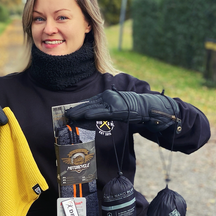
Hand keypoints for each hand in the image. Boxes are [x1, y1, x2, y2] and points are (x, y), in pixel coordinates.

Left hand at [66, 89, 180, 132]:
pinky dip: (94, 113)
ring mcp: (112, 103)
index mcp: (106, 98)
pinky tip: (84, 115)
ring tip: (70, 116)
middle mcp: (108, 99)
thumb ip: (107, 110)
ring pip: (93, 108)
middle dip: (76, 111)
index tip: (68, 113)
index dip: (79, 108)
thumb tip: (93, 115)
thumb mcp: (118, 109)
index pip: (90, 104)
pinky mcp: (117, 109)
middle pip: (89, 105)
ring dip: (81, 112)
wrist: (149, 107)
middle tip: (65, 116)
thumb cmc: (135, 110)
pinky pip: (103, 112)